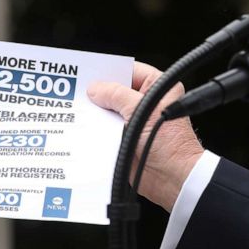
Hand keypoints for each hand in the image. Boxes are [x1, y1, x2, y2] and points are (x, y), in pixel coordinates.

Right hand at [87, 62, 203, 211]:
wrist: (172, 178)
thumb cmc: (170, 144)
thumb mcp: (141, 111)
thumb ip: (117, 96)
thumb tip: (96, 89)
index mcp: (159, 87)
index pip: (131, 71)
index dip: (112, 70)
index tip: (90, 71)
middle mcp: (147, 102)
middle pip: (116, 90)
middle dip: (99, 92)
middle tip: (77, 89)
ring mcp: (135, 121)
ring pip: (109, 110)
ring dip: (95, 111)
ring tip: (76, 106)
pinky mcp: (126, 139)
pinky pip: (107, 129)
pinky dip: (95, 128)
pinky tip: (82, 125)